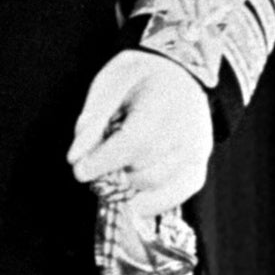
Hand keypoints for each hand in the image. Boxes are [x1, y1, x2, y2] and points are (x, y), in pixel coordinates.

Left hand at [67, 49, 212, 218]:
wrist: (181, 73)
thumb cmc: (140, 76)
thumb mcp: (110, 82)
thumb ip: (92, 120)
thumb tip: (75, 158)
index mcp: (163, 101)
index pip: (134, 142)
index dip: (104, 161)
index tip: (80, 171)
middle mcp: (188, 131)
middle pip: (144, 169)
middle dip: (113, 175)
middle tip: (96, 167)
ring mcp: (198, 152)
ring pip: (156, 186)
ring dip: (129, 187)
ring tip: (113, 171)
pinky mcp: (199, 166)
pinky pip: (175, 195)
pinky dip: (150, 201)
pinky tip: (131, 196)